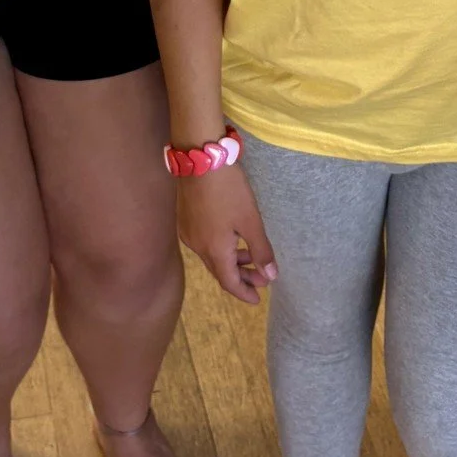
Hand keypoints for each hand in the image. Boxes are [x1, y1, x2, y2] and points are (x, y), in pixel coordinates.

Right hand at [177, 165, 277, 304]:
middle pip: (220, 271)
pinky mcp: (185, 220)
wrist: (200, 158)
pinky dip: (220, 248)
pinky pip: (204, 244)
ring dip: (231, 261)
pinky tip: (232, 238)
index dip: (244, 293)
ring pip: (211, 257)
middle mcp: (197, 247)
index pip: (229, 282)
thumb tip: (271, 276)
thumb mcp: (251, 221)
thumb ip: (261, 250)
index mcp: (214, 250)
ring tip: (250, 257)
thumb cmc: (229, 190)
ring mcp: (188, 233)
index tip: (258, 298)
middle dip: (241, 278)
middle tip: (261, 279)